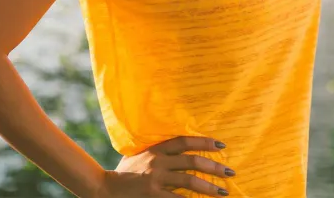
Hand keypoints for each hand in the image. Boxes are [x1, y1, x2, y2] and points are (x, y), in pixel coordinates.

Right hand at [96, 136, 233, 197]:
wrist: (104, 189)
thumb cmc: (124, 173)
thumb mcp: (140, 156)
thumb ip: (158, 152)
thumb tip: (181, 149)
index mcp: (156, 149)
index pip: (184, 141)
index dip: (204, 142)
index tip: (221, 145)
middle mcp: (157, 162)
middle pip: (192, 161)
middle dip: (214, 166)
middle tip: (229, 172)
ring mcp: (155, 179)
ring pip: (189, 181)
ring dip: (209, 187)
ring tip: (223, 191)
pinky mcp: (153, 195)